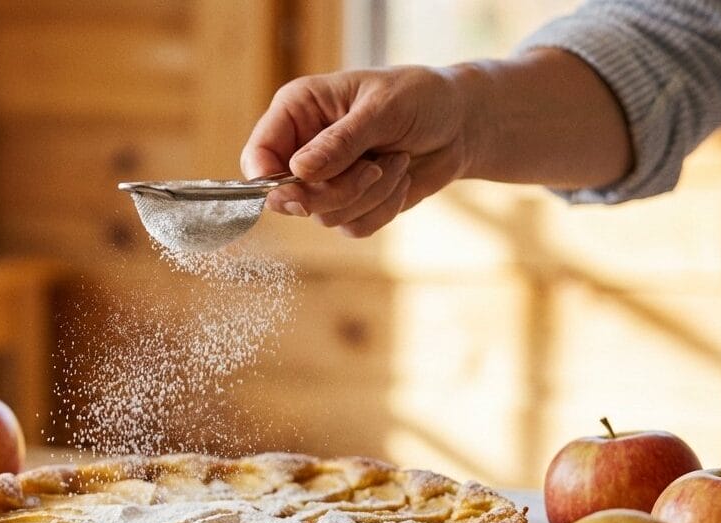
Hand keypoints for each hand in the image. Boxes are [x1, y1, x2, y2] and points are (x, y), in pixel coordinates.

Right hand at [240, 66, 472, 236]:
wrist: (461, 124)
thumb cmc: (421, 98)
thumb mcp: (383, 109)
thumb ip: (339, 141)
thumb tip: (297, 171)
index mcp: (298, 110)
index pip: (259, 154)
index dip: (268, 180)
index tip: (297, 192)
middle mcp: (304, 148)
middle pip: (288, 197)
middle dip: (335, 191)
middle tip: (372, 168)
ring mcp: (326, 181)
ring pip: (324, 216)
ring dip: (369, 195)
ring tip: (396, 161)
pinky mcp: (352, 205)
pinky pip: (353, 227)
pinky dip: (383, 209)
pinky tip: (401, 179)